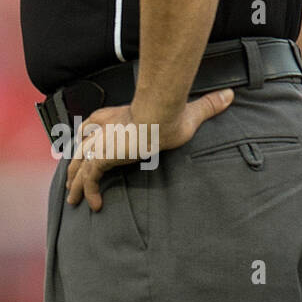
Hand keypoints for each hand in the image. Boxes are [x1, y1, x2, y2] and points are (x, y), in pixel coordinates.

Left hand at [64, 88, 234, 210]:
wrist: (159, 116)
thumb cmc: (171, 114)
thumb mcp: (190, 112)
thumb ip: (206, 105)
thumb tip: (229, 94)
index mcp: (114, 116)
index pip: (91, 127)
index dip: (86, 139)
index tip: (84, 148)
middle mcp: (101, 130)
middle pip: (80, 149)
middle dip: (75, 165)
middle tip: (72, 181)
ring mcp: (99, 144)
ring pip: (79, 166)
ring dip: (76, 183)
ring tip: (73, 199)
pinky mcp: (101, 157)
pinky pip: (89, 179)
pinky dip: (89, 192)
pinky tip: (94, 206)